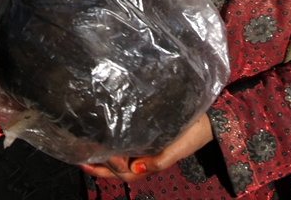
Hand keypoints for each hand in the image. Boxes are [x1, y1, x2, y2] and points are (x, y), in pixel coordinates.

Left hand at [78, 113, 213, 182]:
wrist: (207, 119)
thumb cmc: (193, 134)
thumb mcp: (178, 149)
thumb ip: (160, 161)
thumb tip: (136, 167)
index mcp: (150, 164)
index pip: (125, 172)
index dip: (112, 166)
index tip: (104, 153)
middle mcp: (143, 159)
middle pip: (116, 169)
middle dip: (99, 165)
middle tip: (83, 154)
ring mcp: (142, 150)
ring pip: (117, 159)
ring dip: (101, 157)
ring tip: (83, 150)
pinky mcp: (143, 138)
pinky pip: (123, 146)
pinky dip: (110, 146)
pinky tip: (100, 139)